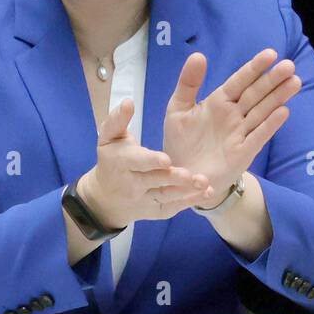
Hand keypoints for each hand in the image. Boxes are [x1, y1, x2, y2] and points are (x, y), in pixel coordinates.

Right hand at [77, 98, 211, 228]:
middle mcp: (132, 184)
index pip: (136, 162)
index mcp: (121, 163)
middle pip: (154, 180)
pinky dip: (190, 201)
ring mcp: (145, 199)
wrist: (105, 198)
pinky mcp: (156, 211)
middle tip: (190, 175)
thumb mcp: (109, 138)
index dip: (150, 161)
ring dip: (186, 191)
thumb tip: (128, 102)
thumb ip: (118, 120)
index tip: (166, 159)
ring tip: (204, 183)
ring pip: (166, 196)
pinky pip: (174, 207)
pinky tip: (208, 192)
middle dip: (172, 178)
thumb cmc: (112, 159)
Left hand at [162, 48, 301, 198]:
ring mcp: (241, 133)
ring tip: (295, 82)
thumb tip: (198, 54)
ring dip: (278, 97)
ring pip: (263, 111)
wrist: (181, 177)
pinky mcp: (244, 152)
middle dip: (272, 80)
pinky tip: (283, 111)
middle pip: (256, 94)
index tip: (271, 54)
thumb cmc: (181, 141)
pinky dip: (270, 124)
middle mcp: (234, 115)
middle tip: (289, 65)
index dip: (255, 68)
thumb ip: (188, 83)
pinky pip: (259, 136)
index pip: (240, 81)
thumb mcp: (178, 109)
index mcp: (219, 101)